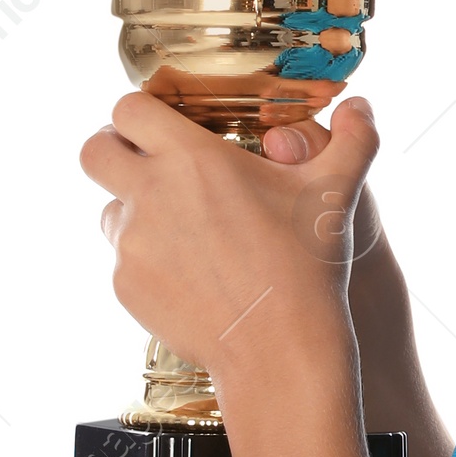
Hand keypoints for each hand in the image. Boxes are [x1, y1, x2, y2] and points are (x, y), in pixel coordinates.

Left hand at [79, 89, 379, 382]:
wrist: (279, 348)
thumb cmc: (307, 265)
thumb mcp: (337, 192)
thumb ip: (353, 139)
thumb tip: (362, 107)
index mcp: (191, 157)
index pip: (127, 109)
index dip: (141, 114)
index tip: (164, 127)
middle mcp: (150, 194)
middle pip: (93, 150)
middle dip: (115, 152)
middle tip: (148, 166)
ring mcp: (132, 243)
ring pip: (108, 209)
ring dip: (133, 211)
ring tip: (183, 230)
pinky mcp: (127, 285)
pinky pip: (123, 260)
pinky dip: (147, 261)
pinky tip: (190, 274)